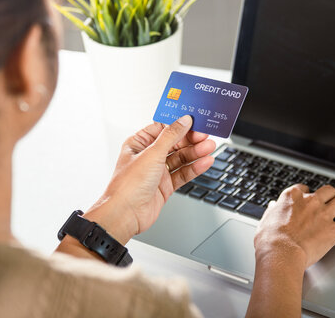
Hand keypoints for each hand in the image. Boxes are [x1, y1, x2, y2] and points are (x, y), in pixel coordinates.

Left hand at [84, 115, 214, 244]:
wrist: (125, 214)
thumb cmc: (128, 185)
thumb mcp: (152, 153)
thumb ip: (171, 136)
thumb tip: (183, 121)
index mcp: (139, 144)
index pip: (162, 128)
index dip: (179, 124)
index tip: (194, 121)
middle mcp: (148, 157)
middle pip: (174, 143)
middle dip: (190, 140)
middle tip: (206, 137)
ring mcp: (157, 172)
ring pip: (180, 159)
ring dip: (195, 153)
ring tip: (209, 148)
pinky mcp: (165, 186)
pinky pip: (182, 173)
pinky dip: (194, 168)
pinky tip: (205, 162)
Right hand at [255, 184, 334, 268]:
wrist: (280, 253)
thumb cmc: (269, 240)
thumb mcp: (265, 221)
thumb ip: (271, 212)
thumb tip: (273, 206)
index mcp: (291, 198)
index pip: (303, 189)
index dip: (308, 193)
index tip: (310, 196)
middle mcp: (310, 202)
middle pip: (327, 191)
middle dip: (332, 194)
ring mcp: (323, 214)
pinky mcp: (334, 229)